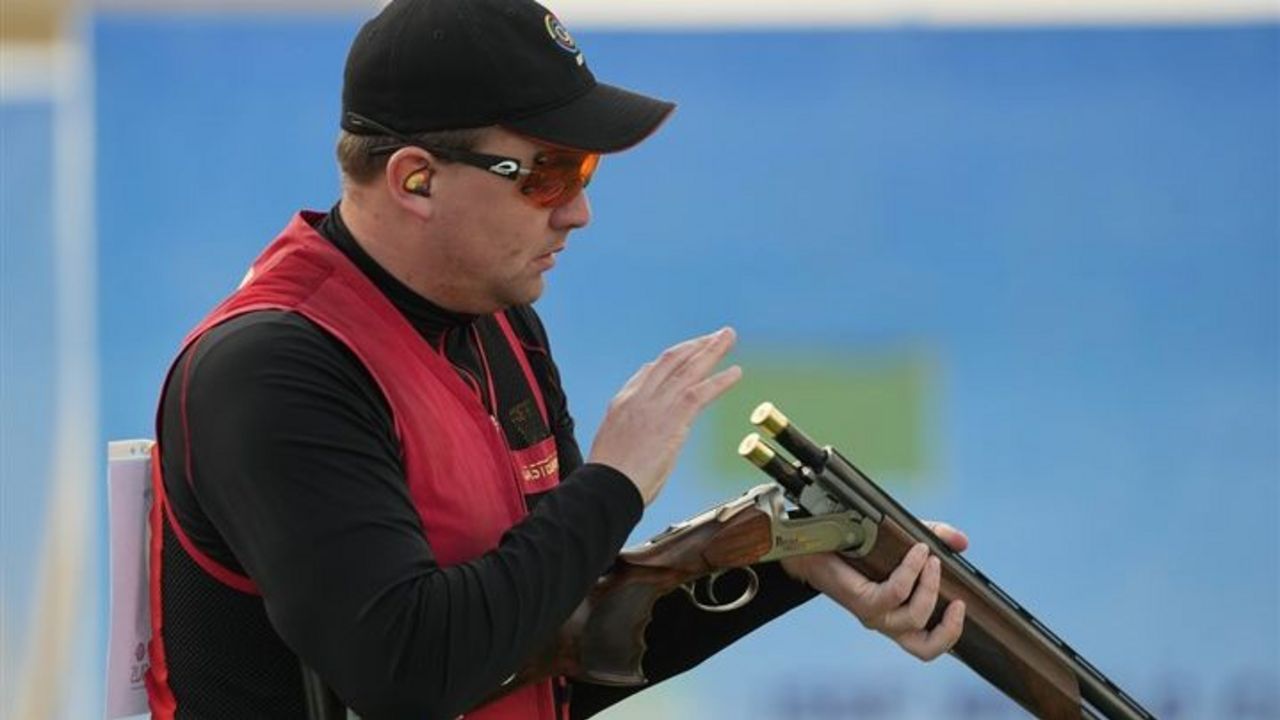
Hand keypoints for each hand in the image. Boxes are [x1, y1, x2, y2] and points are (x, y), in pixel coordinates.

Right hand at [588, 327, 741, 505]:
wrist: (607, 487)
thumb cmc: (609, 477)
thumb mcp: (611, 444)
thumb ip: (628, 429)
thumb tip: (640, 431)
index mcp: (623, 402)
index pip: (649, 372)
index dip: (672, 360)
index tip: (687, 353)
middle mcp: (639, 397)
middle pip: (671, 361)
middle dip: (695, 345)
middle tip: (715, 335)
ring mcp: (656, 406)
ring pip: (688, 368)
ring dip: (712, 350)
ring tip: (728, 337)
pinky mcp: (673, 419)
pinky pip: (701, 392)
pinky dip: (720, 380)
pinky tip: (735, 372)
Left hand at [780, 521, 969, 660]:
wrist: (818, 543)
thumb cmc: (860, 546)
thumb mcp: (906, 541)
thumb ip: (935, 537)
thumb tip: (963, 542)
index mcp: (900, 617)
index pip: (928, 646)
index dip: (951, 636)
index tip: (963, 607)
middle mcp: (887, 622)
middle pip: (925, 648)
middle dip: (949, 626)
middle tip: (957, 599)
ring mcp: (873, 615)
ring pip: (914, 617)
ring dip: (930, 586)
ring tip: (930, 558)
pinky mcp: (861, 601)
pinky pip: (895, 592)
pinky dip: (910, 571)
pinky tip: (916, 552)